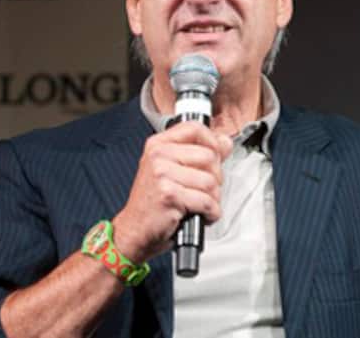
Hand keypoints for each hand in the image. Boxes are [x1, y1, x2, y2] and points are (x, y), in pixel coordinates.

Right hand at [111, 121, 232, 263]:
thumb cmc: (153, 203)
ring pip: (211, 181)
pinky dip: (210, 213)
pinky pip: (206, 201)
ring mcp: (162, 174)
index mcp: (158, 145)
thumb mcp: (172, 171)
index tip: (215, 156)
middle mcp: (158, 156)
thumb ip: (199, 153)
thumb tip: (225, 142)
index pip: (195, 129)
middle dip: (216, 178)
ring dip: (213, 199)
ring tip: (199, 204)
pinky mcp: (169, 195)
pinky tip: (200, 215)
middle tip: (203, 190)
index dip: (213, 142)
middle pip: (209, 156)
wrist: (135, 230)